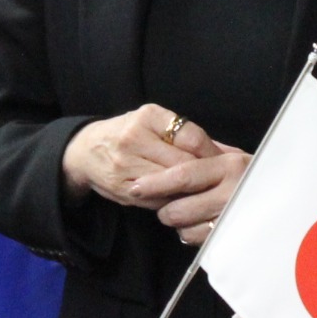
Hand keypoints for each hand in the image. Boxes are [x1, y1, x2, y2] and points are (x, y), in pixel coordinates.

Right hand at [62, 104, 218, 208]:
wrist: (86, 151)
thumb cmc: (129, 133)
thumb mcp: (154, 122)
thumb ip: (188, 135)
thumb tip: (230, 152)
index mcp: (147, 117)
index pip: (191, 137)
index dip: (211, 154)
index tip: (223, 163)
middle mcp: (134, 138)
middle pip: (183, 163)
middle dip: (204, 175)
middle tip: (220, 183)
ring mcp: (126, 165)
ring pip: (171, 184)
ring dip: (190, 191)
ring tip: (203, 193)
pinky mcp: (123, 189)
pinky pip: (158, 200)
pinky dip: (173, 201)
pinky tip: (182, 200)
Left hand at [129, 144, 249, 244]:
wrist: (290, 197)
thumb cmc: (254, 174)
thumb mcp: (234, 158)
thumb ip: (206, 153)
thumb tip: (172, 148)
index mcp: (229, 166)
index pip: (183, 175)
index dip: (155, 183)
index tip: (135, 187)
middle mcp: (233, 192)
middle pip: (179, 207)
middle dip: (164, 208)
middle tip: (164, 204)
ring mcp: (234, 219)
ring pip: (186, 227)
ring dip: (178, 222)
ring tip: (185, 212)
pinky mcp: (233, 239)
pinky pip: (198, 241)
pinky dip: (191, 234)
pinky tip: (199, 223)